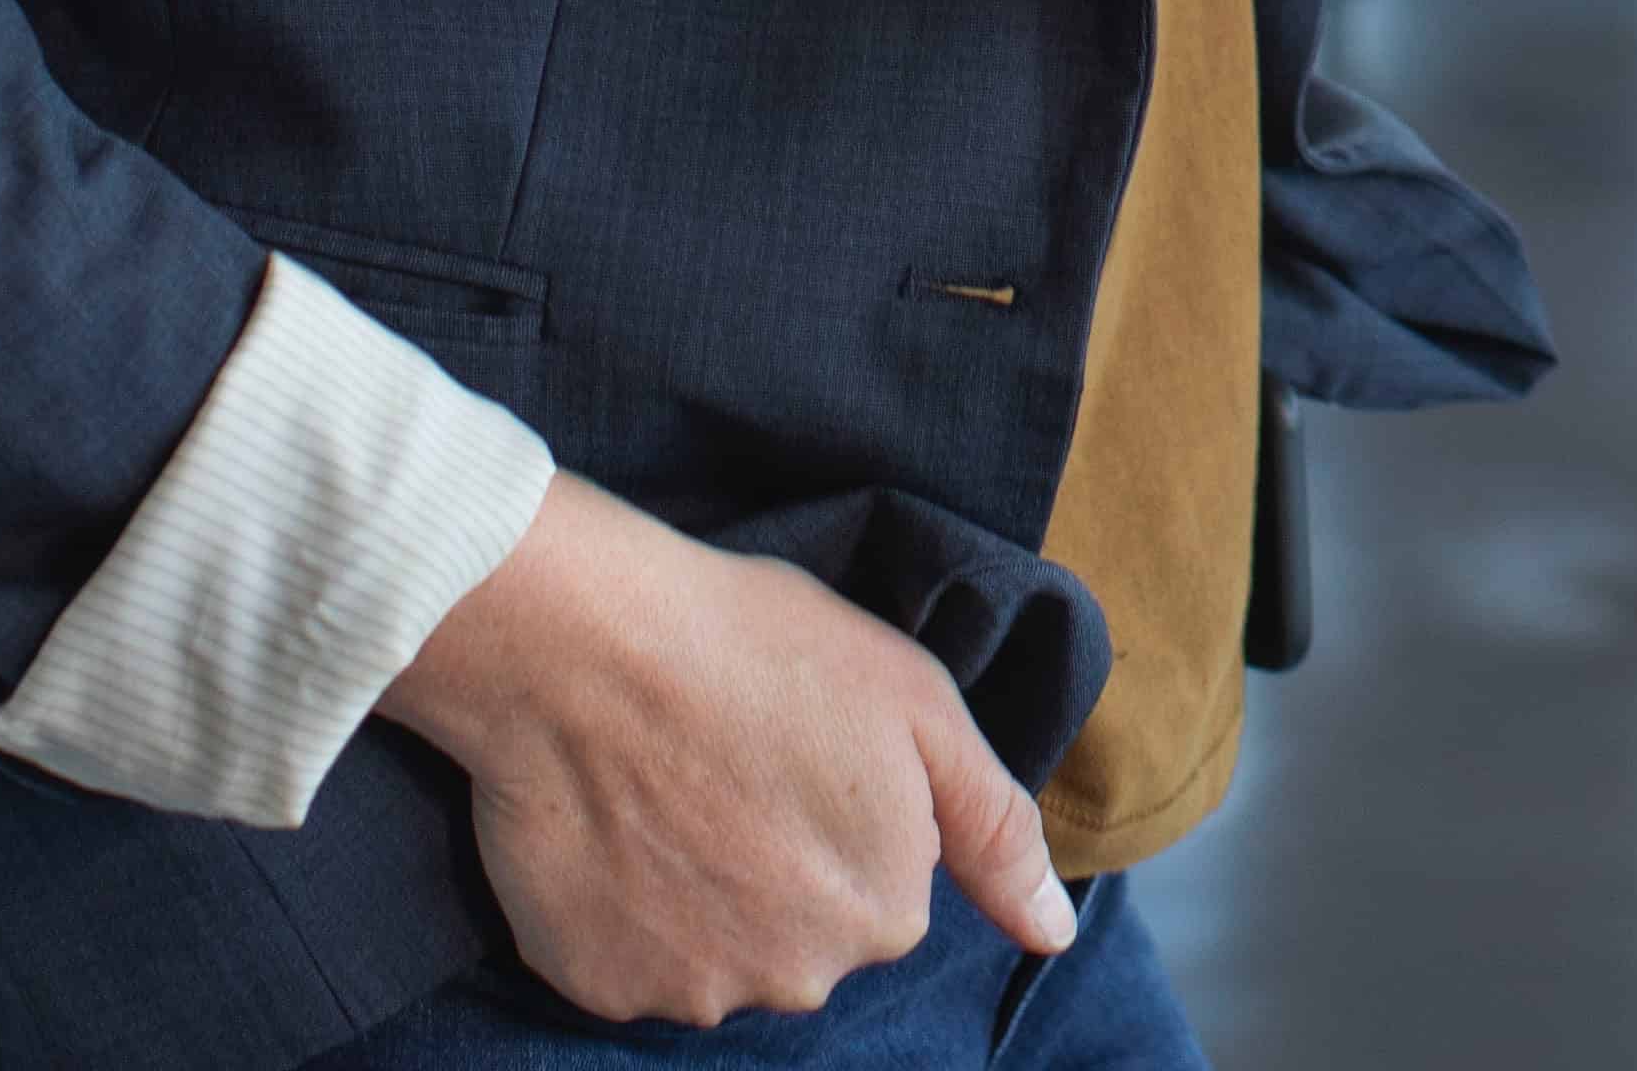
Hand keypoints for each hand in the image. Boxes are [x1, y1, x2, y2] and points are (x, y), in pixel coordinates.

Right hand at [381, 478, 1074, 1021]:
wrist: (582, 646)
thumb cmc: (757, 649)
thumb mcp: (919, 706)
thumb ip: (996, 833)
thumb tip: (1054, 934)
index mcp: (887, 913)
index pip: (884, 884)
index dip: (840, 808)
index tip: (795, 745)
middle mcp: (800, 979)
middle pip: (804, 931)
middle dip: (778, 866)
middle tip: (729, 766)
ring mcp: (692, 990)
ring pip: (718, 952)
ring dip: (700, 894)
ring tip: (667, 792)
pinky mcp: (599, 987)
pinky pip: (630, 961)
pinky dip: (623, 911)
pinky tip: (615, 829)